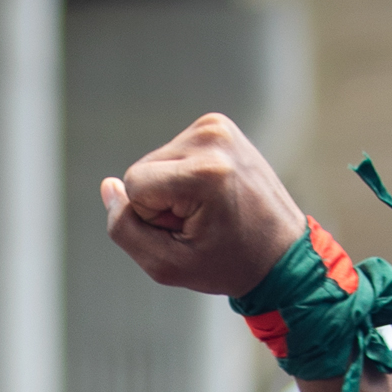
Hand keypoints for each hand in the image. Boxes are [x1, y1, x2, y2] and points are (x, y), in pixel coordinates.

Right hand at [104, 116, 308, 299]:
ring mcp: (218, 127)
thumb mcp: (167, 265)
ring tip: (212, 210)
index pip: (135, 185)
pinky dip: (185, 178)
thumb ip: (124, 229)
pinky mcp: (218, 125)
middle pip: (143, 171)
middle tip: (203, 223)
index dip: (152, 218)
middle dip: (162, 203)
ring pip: (156, 163)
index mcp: (205, 171)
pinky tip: (214, 194)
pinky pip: (173, 155)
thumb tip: (109, 187)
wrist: (282, 254)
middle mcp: (213, 137)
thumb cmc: (230, 264)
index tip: (191, 230)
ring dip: (174, 191)